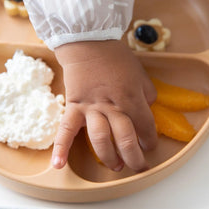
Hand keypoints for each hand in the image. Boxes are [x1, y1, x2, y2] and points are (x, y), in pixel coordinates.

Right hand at [52, 40, 156, 171]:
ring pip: (100, 139)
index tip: (149, 144)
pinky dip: (61, 148)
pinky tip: (58, 165)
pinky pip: (66, 130)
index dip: (150, 140)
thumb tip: (146, 110)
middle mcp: (112, 106)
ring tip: (116, 167)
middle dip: (134, 157)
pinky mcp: (74, 107)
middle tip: (138, 166)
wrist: (88, 42)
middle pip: (125, 139)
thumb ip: (146, 94)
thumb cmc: (116, 57)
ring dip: (109, 157)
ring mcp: (91, 109)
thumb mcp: (140, 73)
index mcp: (132, 97)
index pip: (146, 127)